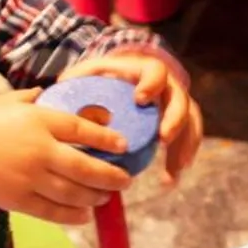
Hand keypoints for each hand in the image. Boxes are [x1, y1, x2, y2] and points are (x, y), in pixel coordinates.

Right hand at [0, 89, 130, 223]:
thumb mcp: (9, 101)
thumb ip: (37, 102)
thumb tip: (60, 99)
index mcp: (38, 120)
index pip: (83, 130)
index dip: (107, 139)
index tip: (123, 145)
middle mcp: (39, 150)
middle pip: (86, 167)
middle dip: (111, 175)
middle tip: (125, 179)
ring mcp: (29, 178)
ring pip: (74, 193)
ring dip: (96, 196)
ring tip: (107, 196)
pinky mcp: (18, 200)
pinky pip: (53, 212)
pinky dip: (73, 216)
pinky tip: (86, 214)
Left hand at [62, 52, 203, 184]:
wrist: (126, 78)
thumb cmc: (106, 77)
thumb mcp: (92, 72)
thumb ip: (78, 76)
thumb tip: (57, 87)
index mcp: (145, 70)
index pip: (155, 71)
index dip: (151, 84)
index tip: (140, 99)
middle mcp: (167, 86)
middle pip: (180, 99)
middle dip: (174, 119)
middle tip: (163, 138)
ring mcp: (176, 104)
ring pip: (190, 122)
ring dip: (183, 146)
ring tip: (173, 170)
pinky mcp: (178, 122)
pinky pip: (188, 139)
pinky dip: (182, 157)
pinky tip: (171, 177)